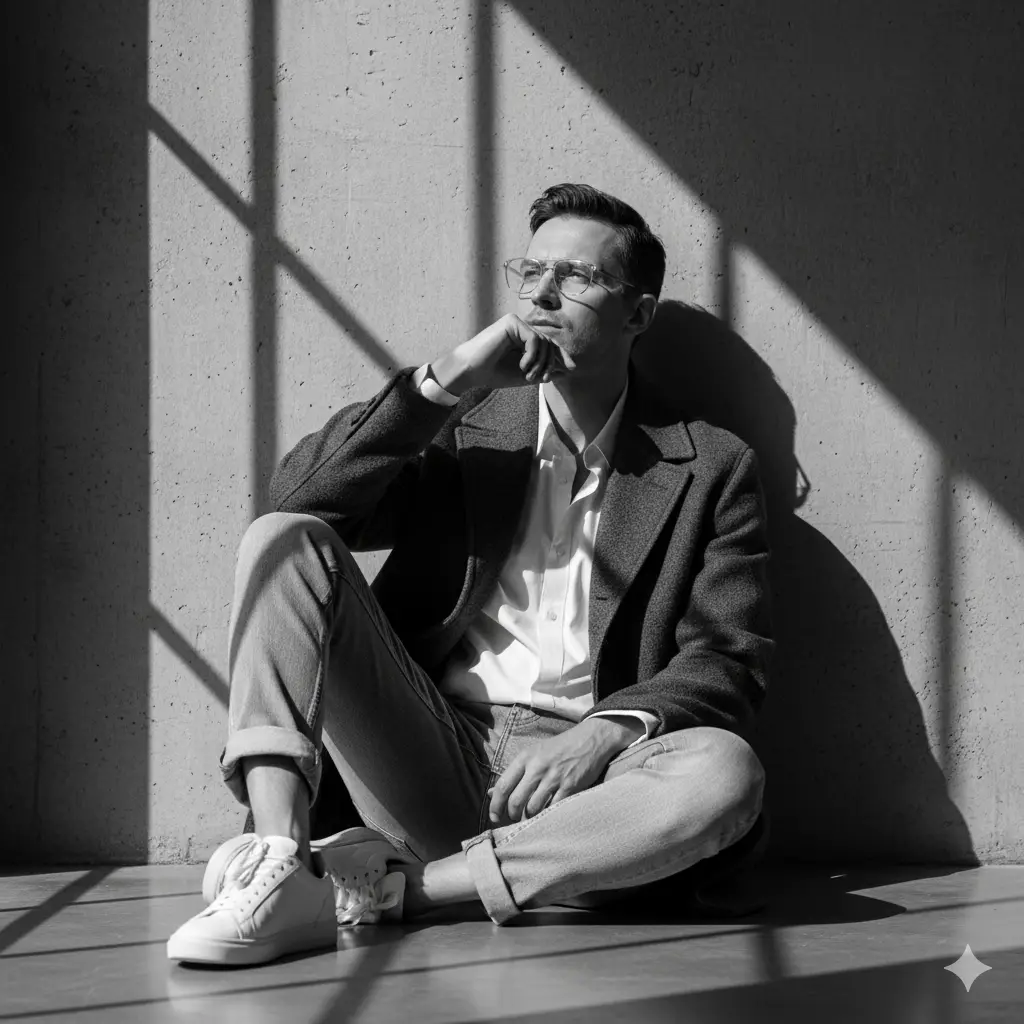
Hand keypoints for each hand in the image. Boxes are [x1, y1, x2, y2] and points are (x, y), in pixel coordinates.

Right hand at [431, 314, 576, 395]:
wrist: (471, 371)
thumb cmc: (493, 373)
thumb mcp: (525, 375)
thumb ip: (544, 371)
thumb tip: (568, 369)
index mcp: (523, 338)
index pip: (549, 344)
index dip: (562, 356)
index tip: (572, 369)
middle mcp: (521, 328)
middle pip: (549, 343)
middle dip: (550, 363)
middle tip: (542, 379)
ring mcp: (516, 323)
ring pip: (544, 341)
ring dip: (541, 362)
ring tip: (528, 376)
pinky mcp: (512, 322)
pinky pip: (534, 338)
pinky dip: (532, 356)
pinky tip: (522, 366)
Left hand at [487, 717, 639, 825]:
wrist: (590, 739)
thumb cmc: (559, 748)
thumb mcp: (533, 754)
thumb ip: (514, 774)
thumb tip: (491, 792)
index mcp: (525, 758)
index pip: (503, 785)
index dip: (495, 805)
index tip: (494, 817)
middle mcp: (537, 767)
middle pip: (516, 801)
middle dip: (512, 816)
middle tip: (514, 820)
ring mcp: (554, 777)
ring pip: (533, 808)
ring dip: (529, 818)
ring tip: (531, 818)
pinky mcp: (570, 786)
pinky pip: (553, 808)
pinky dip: (548, 816)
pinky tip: (547, 816)